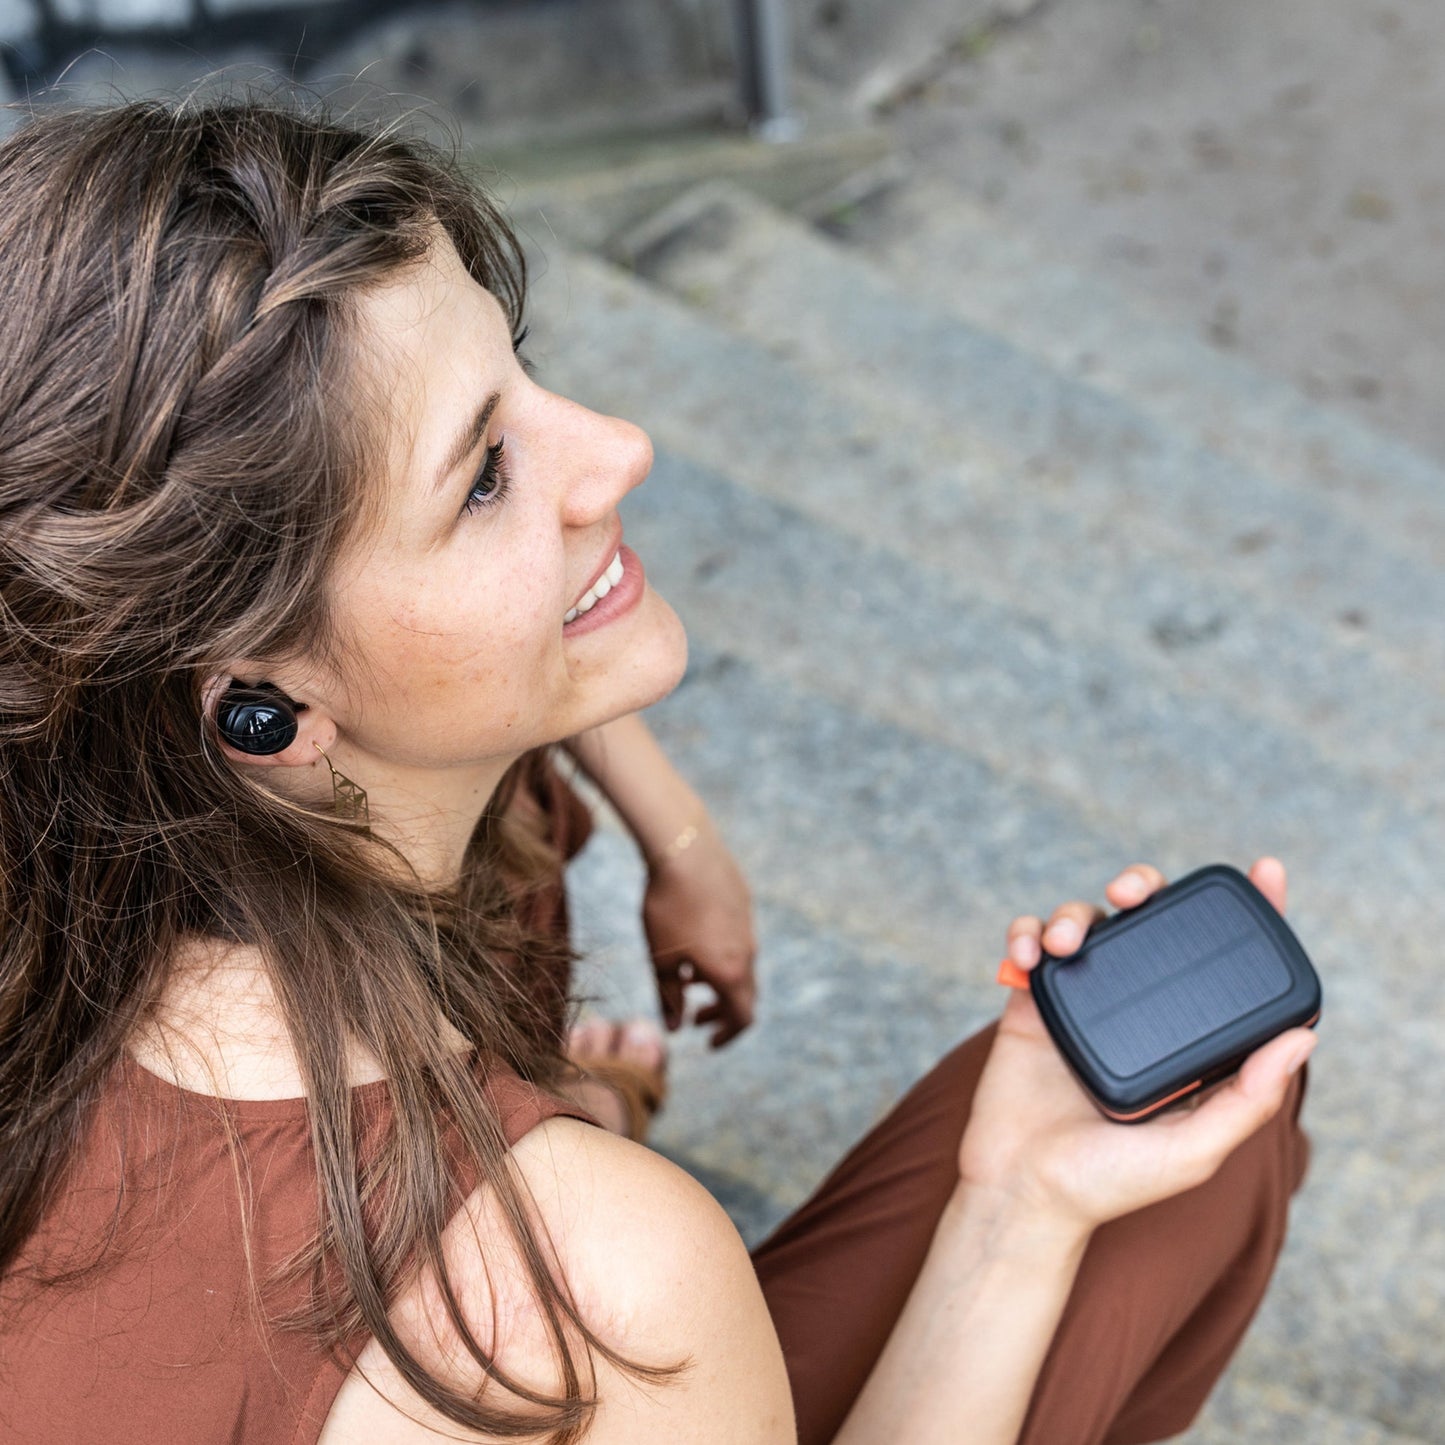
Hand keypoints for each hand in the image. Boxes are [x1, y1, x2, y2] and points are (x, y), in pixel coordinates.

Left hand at [643, 817, 757, 1046]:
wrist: (685, 851)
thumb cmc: (667, 909)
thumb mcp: (660, 959)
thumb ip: (669, 998)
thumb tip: (675, 1028)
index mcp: (729, 972)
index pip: (742, 1019)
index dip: (726, 1036)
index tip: (706, 1041)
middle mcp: (747, 952)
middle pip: (744, 995)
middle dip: (721, 1012)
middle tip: (695, 1018)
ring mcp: (748, 927)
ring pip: (740, 966)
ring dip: (719, 982)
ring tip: (688, 978)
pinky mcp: (743, 904)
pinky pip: (737, 940)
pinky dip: (721, 955)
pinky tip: (693, 940)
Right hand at [958, 858, 1315, 1237]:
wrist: (1022, 1192)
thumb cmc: (1110, 1185)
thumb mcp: (1194, 1151)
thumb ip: (1247, 1100)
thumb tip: (1303, 1039)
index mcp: (1181, 1040)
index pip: (1220, 965)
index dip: (1249, 914)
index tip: (1264, 871)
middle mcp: (1135, 1012)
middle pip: (1147, 921)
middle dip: (1142, 884)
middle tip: (1132, 890)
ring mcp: (1082, 1004)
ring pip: (1085, 922)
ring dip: (1074, 914)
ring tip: (1064, 944)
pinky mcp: (1031, 1005)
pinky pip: (1029, 946)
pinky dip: (1027, 935)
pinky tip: (1029, 957)